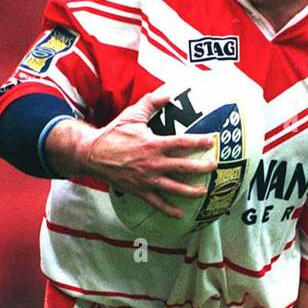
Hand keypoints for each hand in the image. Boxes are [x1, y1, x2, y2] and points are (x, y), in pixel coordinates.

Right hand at [46, 86, 217, 218]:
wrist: (93, 154)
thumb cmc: (113, 134)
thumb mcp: (132, 114)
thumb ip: (151, 102)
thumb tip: (168, 93)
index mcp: (153, 144)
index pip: (182, 143)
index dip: (199, 142)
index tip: (212, 141)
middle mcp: (153, 163)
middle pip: (183, 167)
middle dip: (201, 168)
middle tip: (214, 166)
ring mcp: (147, 179)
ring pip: (174, 188)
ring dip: (191, 191)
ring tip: (204, 191)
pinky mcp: (139, 190)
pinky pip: (157, 203)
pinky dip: (168, 210)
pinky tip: (180, 214)